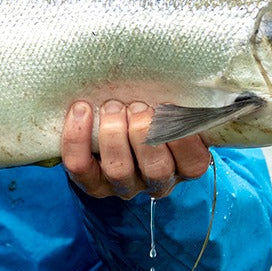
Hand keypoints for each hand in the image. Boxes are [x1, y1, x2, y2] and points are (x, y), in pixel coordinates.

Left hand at [61, 100, 212, 199]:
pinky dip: (78, 137)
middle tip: (137, 106)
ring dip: (114, 133)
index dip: (182, 136)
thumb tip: (187, 85)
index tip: (170, 106)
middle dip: (145, 132)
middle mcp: (155, 182)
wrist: (110, 123)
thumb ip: (180, 104)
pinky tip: (82, 109)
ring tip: (112, 106)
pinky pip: (80, 165)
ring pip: (118, 169)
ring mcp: (122, 185)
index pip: (194, 164)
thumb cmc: (150, 112)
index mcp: (183, 166)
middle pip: (156, 169)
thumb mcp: (170, 109)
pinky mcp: (90, 182)